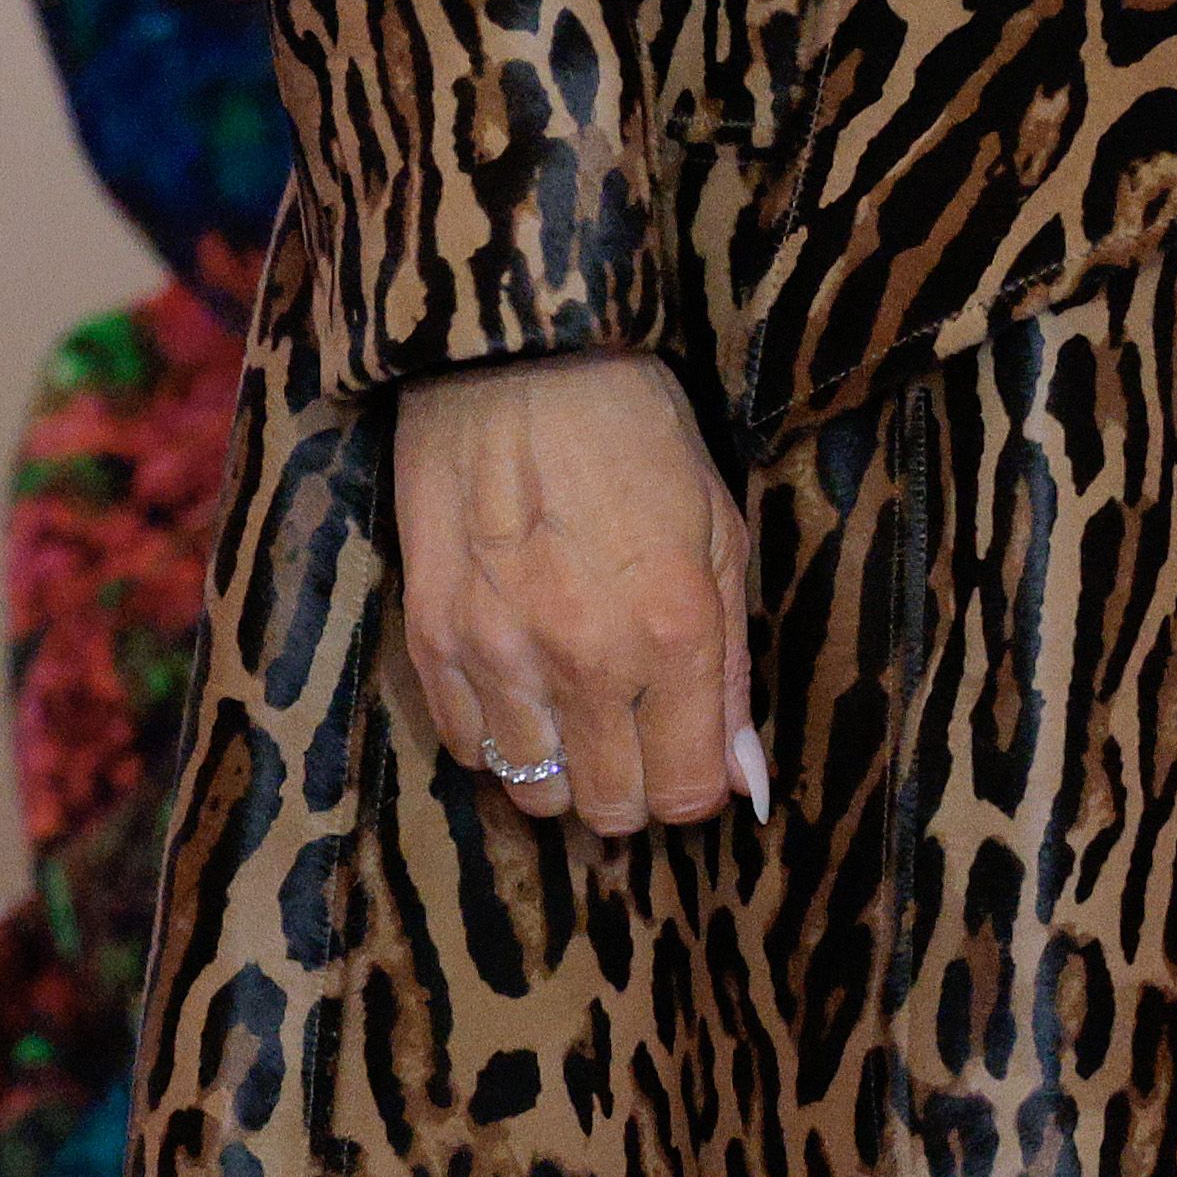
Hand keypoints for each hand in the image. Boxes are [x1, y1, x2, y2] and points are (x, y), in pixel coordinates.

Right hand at [389, 350, 759, 835]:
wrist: (518, 367)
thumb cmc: (640, 439)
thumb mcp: (721, 537)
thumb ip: (733, 668)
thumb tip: (745, 775)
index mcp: (675, 632)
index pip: (688, 790)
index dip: (699, 789)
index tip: (697, 760)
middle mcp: (585, 662)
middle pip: (608, 808)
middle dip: (636, 792)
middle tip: (642, 742)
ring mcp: (498, 658)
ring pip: (533, 792)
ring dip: (566, 770)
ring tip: (582, 712)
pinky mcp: (430, 644)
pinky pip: (468, 747)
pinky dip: (502, 737)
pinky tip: (525, 686)